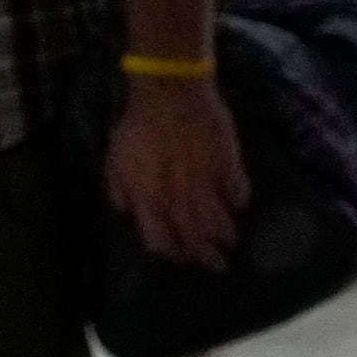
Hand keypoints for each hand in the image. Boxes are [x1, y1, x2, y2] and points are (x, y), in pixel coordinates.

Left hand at [106, 74, 249, 267]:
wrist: (170, 92)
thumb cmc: (139, 126)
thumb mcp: (115, 159)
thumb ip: (120, 189)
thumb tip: (128, 212)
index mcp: (149, 199)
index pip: (162, 240)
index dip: (173, 252)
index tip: (182, 257)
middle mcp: (178, 197)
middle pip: (194, 236)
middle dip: (206, 255)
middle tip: (217, 264)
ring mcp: (205, 181)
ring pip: (217, 219)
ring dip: (225, 234)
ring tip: (231, 241)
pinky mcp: (227, 162)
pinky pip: (237, 187)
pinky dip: (239, 199)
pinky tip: (241, 203)